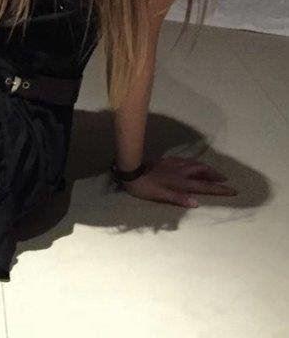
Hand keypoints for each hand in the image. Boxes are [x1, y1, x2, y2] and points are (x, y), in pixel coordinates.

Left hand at [121, 155, 237, 207]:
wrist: (131, 169)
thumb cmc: (144, 186)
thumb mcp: (160, 196)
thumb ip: (178, 198)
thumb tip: (197, 203)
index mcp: (181, 182)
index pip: (204, 187)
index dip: (219, 189)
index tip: (233, 190)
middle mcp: (180, 172)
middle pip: (203, 171)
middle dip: (216, 175)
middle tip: (226, 180)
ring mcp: (174, 165)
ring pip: (195, 164)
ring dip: (207, 168)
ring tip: (214, 172)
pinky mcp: (167, 161)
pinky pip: (186, 161)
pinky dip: (194, 163)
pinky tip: (192, 164)